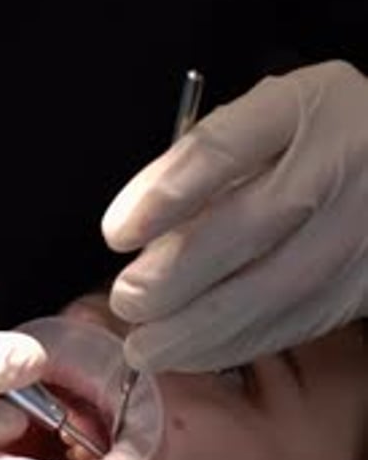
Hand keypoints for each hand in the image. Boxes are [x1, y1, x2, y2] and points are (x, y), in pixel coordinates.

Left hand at [102, 61, 367, 370]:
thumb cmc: (320, 136)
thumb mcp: (271, 118)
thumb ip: (212, 160)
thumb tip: (145, 230)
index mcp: (302, 107)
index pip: (222, 148)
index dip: (163, 195)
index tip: (116, 233)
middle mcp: (338, 163)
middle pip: (247, 227)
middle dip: (173, 277)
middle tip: (127, 301)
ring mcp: (359, 225)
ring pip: (272, 289)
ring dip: (198, 329)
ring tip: (147, 347)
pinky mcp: (365, 280)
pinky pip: (294, 319)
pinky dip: (236, 343)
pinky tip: (195, 352)